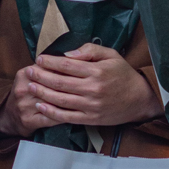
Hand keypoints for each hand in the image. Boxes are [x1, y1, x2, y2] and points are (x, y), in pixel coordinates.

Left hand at [0, 45, 157, 137]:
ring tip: (30, 86)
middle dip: (41, 76)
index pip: (66, 65)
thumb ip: (90, 50)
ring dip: (42, 93)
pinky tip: (41, 106)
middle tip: (29, 71)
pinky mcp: (90, 118)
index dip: (50, 62)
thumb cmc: (123, 75)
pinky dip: (52, 112)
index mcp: (97, 71)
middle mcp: (92, 88)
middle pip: (60, 82)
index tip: (39, 59)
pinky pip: (67, 116)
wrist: (140, 99)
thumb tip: (68, 53)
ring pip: (60, 99)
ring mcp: (91, 105)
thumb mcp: (111, 55)